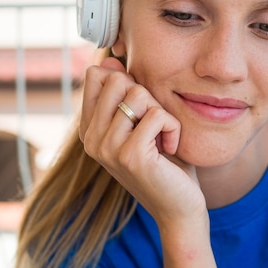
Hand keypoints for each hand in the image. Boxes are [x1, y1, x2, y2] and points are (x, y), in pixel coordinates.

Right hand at [80, 57, 206, 233]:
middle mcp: (91, 138)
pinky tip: (169, 150)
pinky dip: (173, 128)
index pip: (96, 75)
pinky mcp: (130, 156)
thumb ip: (126, 94)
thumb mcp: (142, 122)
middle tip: (154, 126)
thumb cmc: (166, 163)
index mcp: (89, 129)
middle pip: (117, 79)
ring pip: (138, 94)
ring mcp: (107, 148)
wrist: (178, 208)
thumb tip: (111, 59)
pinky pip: (158, 115)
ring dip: (161, 113)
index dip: (127, 82)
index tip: (141, 111)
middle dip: (146, 96)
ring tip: (161, 139)